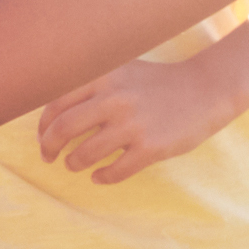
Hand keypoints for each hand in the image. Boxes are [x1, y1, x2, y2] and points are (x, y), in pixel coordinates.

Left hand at [31, 50, 241, 186]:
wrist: (205, 90)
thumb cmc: (157, 83)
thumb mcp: (123, 70)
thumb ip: (92, 84)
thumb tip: (52, 111)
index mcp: (105, 77)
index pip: (57, 103)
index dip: (43, 124)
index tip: (43, 137)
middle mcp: (116, 98)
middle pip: (64, 129)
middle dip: (49, 147)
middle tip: (49, 156)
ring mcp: (133, 125)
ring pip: (84, 155)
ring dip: (74, 164)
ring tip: (75, 165)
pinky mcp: (151, 148)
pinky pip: (114, 172)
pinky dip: (101, 178)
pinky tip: (100, 176)